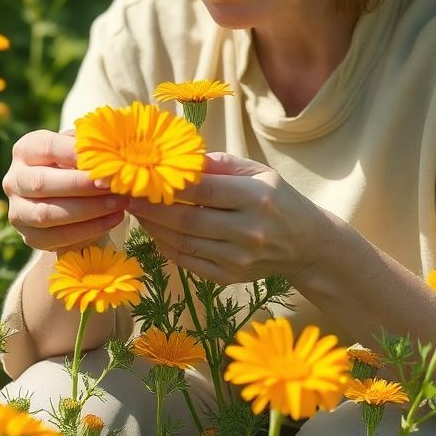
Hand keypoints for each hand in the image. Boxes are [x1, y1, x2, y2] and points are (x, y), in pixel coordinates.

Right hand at [2, 129, 129, 251]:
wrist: (68, 198)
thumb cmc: (78, 165)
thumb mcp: (81, 148)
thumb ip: (90, 145)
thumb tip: (110, 148)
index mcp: (25, 150)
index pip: (47, 148)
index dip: (75, 153)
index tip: (105, 158)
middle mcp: (14, 179)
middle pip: (41, 183)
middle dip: (81, 185)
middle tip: (113, 184)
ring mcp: (18, 210)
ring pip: (46, 213)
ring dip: (87, 210)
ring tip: (118, 204)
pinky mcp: (29, 236)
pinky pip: (55, 237)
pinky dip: (87, 230)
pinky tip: (111, 220)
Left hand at [127, 151, 332, 285]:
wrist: (306, 245)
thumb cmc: (277, 199)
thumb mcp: (257, 172)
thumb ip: (218, 164)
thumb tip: (176, 158)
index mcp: (257, 198)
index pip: (201, 190)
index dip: (167, 184)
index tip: (141, 177)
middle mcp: (248, 231)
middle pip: (187, 220)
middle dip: (151, 208)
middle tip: (129, 197)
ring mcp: (239, 259)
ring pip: (183, 243)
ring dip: (153, 227)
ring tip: (137, 211)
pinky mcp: (229, 278)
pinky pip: (187, 262)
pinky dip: (166, 246)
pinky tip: (155, 231)